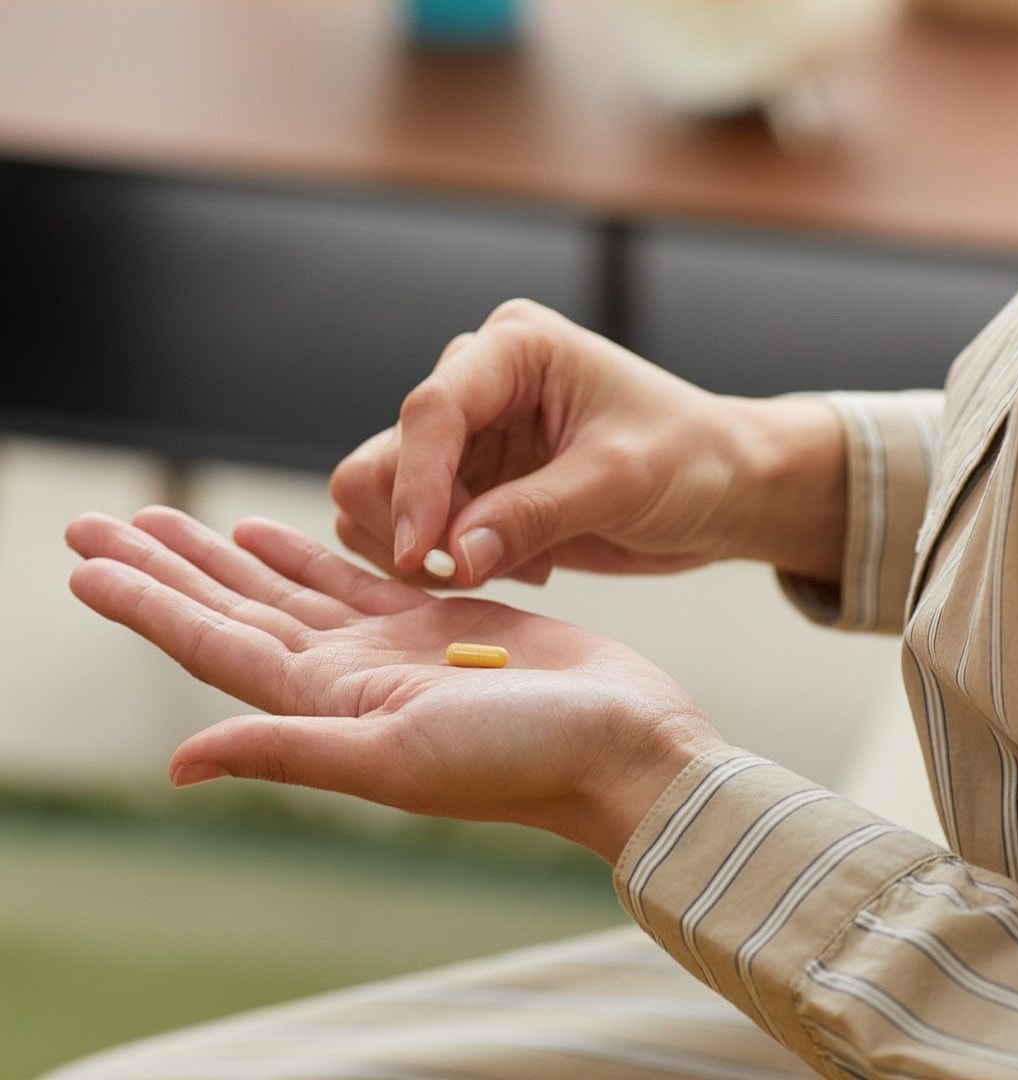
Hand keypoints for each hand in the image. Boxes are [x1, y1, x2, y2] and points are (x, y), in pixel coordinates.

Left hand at [66, 506, 719, 863]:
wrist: (621, 744)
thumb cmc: (526, 758)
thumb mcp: (398, 760)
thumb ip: (290, 750)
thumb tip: (179, 763)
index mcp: (330, 706)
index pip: (214, 644)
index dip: (148, 603)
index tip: (87, 561)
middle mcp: (348, 678)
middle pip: (234, 608)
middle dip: (166, 564)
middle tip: (98, 519)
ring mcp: (390, 649)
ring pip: (286, 588)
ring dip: (225, 553)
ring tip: (171, 518)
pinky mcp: (438, 620)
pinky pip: (352, 578)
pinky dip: (305, 553)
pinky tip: (273, 533)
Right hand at [330, 299, 846, 587]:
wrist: (725, 489)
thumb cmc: (690, 459)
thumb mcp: (618, 481)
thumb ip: (532, 516)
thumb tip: (452, 557)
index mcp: (514, 351)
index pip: (432, 411)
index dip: (416, 486)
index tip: (423, 555)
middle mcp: (478, 385)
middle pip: (386, 455)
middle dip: (414, 523)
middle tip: (472, 570)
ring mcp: (470, 440)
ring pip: (384, 497)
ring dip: (425, 550)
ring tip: (505, 566)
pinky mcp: (473, 487)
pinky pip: (418, 531)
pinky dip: (446, 563)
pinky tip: (520, 564)